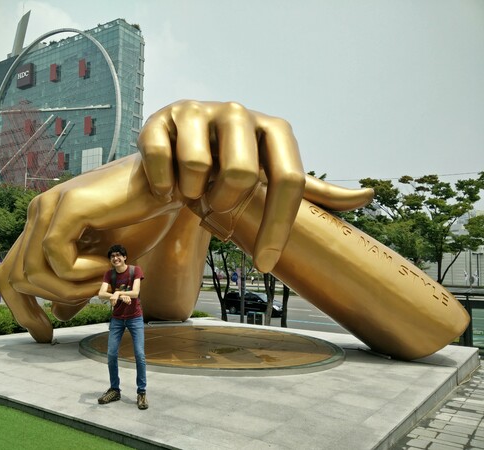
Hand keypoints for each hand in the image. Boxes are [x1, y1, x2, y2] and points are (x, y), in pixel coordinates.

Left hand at [0, 155, 185, 341]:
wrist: (167, 183)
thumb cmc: (142, 216)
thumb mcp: (106, 261)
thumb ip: (79, 285)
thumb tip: (58, 314)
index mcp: (43, 221)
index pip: (11, 271)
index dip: (21, 309)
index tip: (44, 334)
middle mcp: (39, 211)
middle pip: (12, 277)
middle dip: (37, 309)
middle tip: (82, 308)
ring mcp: (50, 206)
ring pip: (33, 273)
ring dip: (70, 290)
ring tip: (103, 281)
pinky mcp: (69, 206)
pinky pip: (58, 259)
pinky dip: (83, 273)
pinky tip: (108, 262)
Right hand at [138, 100, 372, 271]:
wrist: (178, 162)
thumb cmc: (229, 176)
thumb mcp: (274, 181)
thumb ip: (314, 191)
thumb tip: (368, 196)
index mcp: (273, 129)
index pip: (289, 180)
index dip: (279, 227)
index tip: (267, 265)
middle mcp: (240, 112)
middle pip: (242, 174)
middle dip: (226, 204)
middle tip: (216, 205)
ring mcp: (198, 110)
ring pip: (199, 166)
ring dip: (193, 193)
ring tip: (192, 189)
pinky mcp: (162, 116)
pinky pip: (163, 159)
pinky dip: (164, 185)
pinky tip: (167, 184)